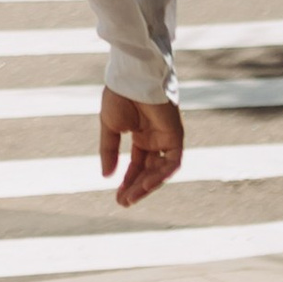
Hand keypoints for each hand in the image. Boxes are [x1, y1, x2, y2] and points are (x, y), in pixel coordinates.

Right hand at [98, 88, 182, 208]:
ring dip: (146, 185)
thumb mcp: (110, 127)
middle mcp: (156, 139)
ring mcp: (166, 138)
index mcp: (141, 135)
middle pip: (148, 171)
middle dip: (136, 188)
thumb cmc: (120, 97)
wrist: (132, 79)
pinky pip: (172, 162)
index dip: (128, 181)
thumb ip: (109, 150)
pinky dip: (161, 174)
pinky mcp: (176, 136)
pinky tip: (145, 184)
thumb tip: (106, 175)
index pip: (137, 165)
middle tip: (123, 203)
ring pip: (160, 170)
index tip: (118, 197)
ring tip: (130, 198)